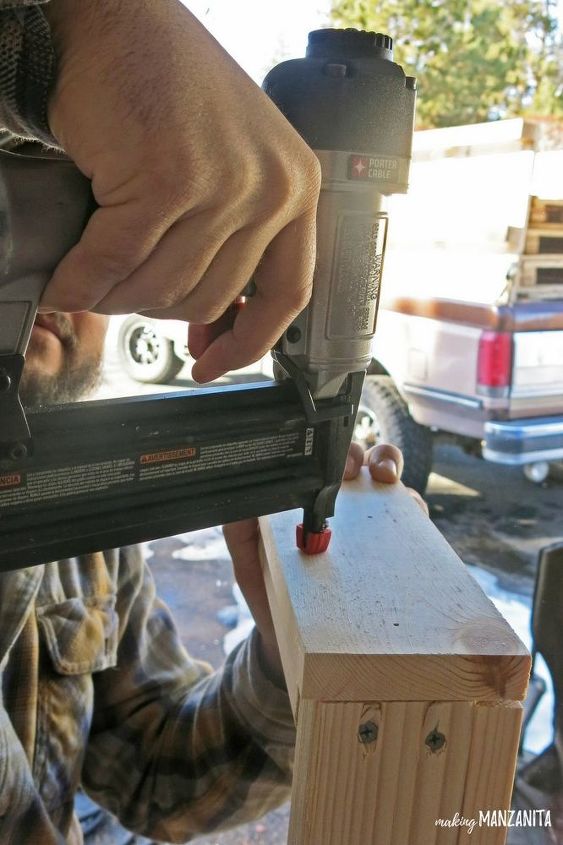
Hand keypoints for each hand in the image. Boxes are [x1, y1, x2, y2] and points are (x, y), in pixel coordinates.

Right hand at [42, 0, 320, 382]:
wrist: (121, 22)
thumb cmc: (169, 90)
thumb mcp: (232, 167)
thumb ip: (232, 241)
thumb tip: (211, 326)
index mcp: (295, 188)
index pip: (288, 295)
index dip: (248, 342)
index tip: (215, 364)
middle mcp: (270, 187)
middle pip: (209, 298)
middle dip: (155, 309)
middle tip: (121, 293)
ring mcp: (221, 182)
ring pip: (162, 286)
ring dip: (115, 296)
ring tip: (90, 282)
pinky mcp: (167, 177)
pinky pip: (116, 260)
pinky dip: (83, 280)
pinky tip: (64, 282)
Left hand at [222, 442, 427, 686]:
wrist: (288, 642)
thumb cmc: (270, 588)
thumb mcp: (249, 555)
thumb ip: (241, 526)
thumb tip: (242, 498)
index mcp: (318, 497)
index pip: (336, 460)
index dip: (343, 451)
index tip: (336, 461)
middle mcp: (353, 506)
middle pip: (375, 464)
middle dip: (375, 456)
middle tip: (358, 471)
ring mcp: (377, 531)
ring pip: (400, 490)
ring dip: (398, 480)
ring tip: (386, 484)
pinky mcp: (395, 559)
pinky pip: (414, 532)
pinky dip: (415, 518)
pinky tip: (405, 522)